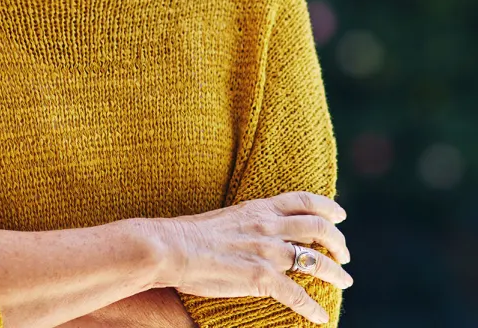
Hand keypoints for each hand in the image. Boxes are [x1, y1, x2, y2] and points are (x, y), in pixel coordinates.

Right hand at [151, 191, 352, 325]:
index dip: (326, 207)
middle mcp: (267, 226)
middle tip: (345, 254)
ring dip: (335, 273)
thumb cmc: (190, 234)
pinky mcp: (260, 278)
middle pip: (317, 228)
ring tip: (345, 281)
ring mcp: (266, 252)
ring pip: (315, 261)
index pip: (302, 201)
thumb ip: (248, 221)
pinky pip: (296, 295)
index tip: (340, 215)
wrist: (171, 247)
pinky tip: (320, 317)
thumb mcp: (227, 217)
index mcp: (258, 209)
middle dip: (337, 242)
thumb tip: (257, 228)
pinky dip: (312, 308)